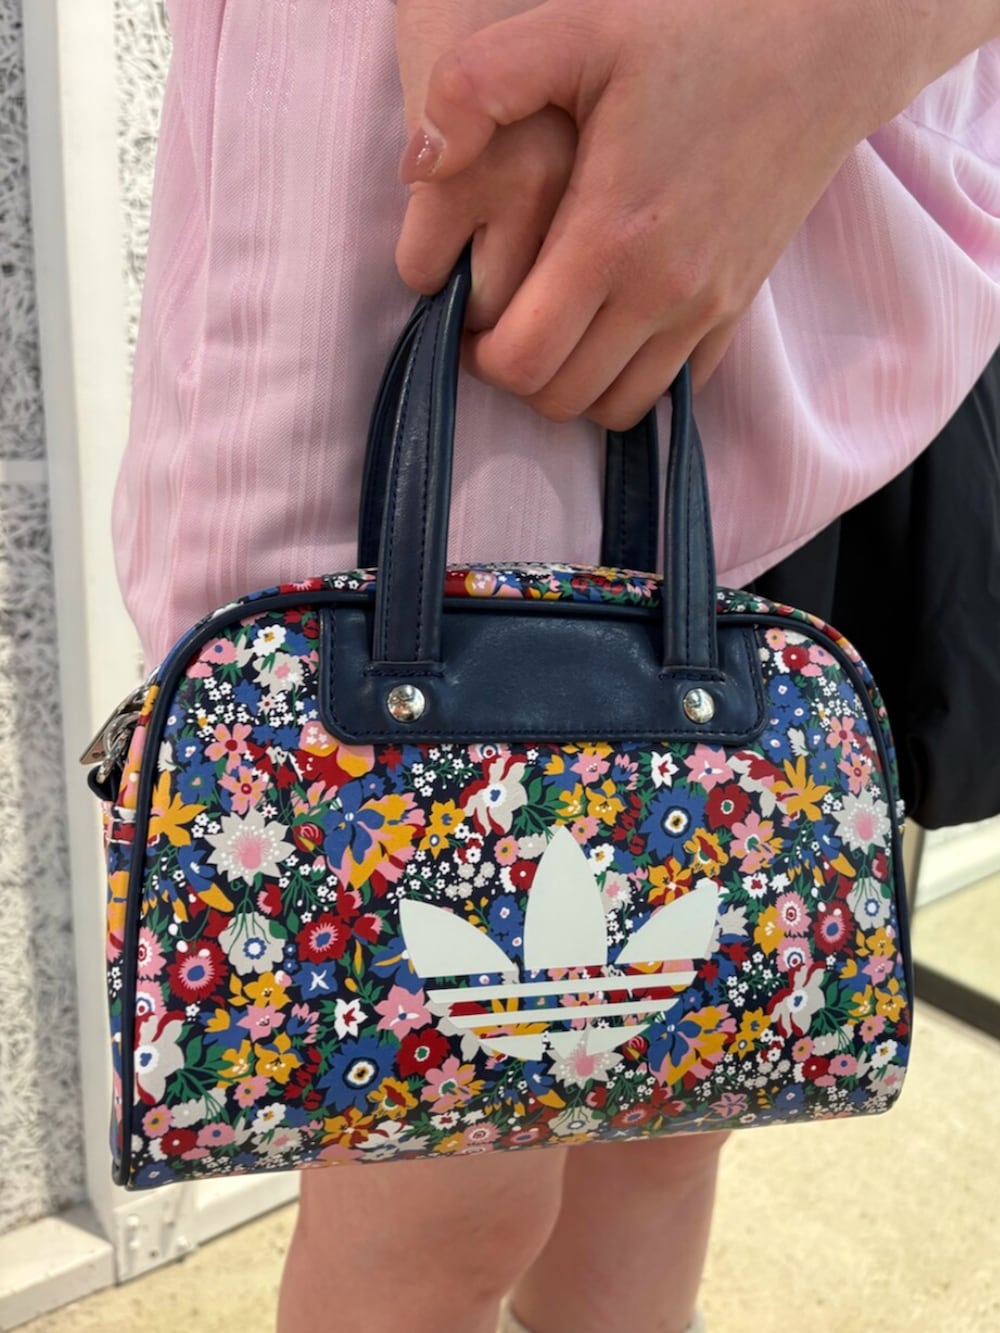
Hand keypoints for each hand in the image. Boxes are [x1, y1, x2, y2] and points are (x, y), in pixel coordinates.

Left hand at [397, 0, 935, 428]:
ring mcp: (706, 308)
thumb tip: (419, 166)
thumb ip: (477, 88)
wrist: (821, 47)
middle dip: (517, 372)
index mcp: (610, 235)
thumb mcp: (574, 30)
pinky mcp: (737, 309)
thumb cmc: (691, 30)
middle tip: (503, 321)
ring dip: (572, 384)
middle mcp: (662, 291)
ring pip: (617, 407)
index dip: (479, 351)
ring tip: (555, 329)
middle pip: (561, 397)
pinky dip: (632, 378)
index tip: (470, 312)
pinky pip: (675, 389)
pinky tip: (612, 329)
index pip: (522, 360)